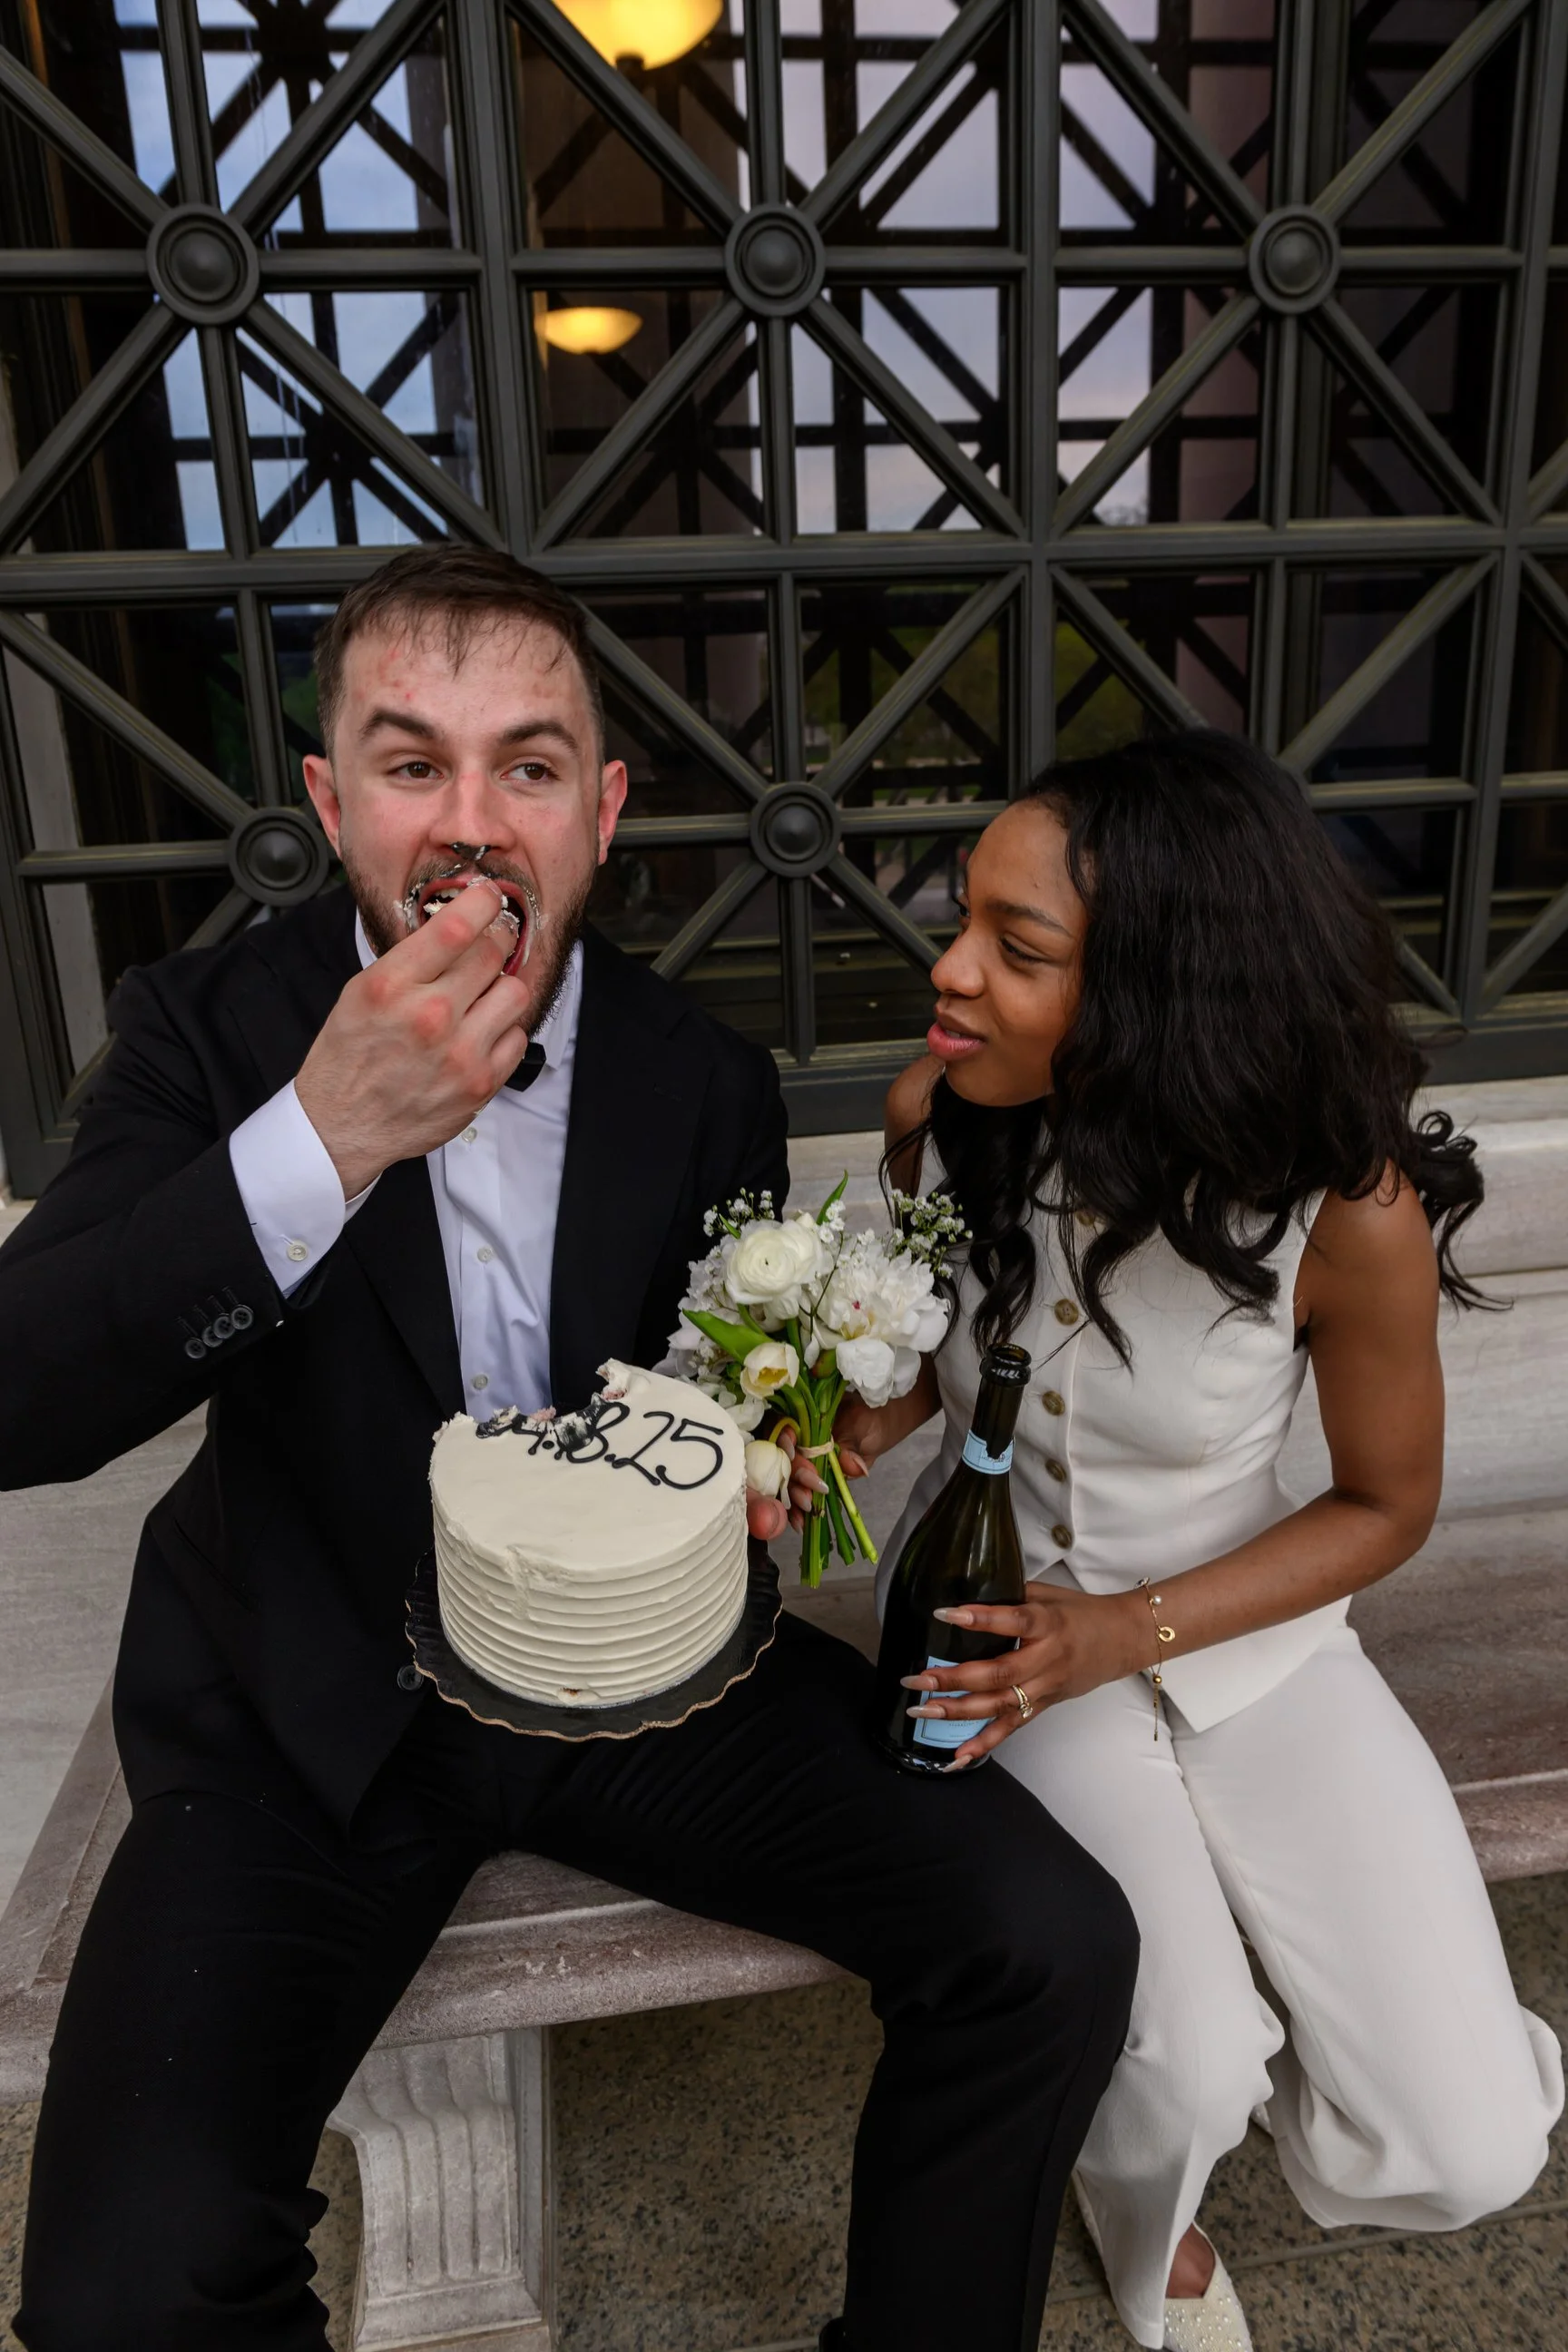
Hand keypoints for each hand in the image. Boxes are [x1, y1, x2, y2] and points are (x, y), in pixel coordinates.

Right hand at [295, 884, 530, 1198]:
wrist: (342, 1123)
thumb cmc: (350, 1055)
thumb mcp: (361, 991)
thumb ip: (411, 958)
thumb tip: (461, 923)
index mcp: (391, 986)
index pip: (454, 927)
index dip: (481, 903)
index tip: (488, 897)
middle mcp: (429, 1017)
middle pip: (492, 954)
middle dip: (492, 943)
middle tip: (485, 948)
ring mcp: (459, 1053)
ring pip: (515, 992)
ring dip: (502, 987)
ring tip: (480, 997)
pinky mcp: (481, 1083)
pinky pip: (518, 1037)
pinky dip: (504, 1030)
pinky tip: (479, 1033)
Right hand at [784, 1391, 913, 1526]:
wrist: (875, 1430)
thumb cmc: (866, 1420)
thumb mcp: (860, 1427)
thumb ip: (852, 1444)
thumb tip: (850, 1464)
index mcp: (802, 1418)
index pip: (783, 1426)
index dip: (783, 1440)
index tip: (792, 1452)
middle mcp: (794, 1439)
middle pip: (780, 1458)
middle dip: (793, 1477)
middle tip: (808, 1495)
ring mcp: (797, 1460)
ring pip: (784, 1479)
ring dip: (793, 1496)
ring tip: (808, 1509)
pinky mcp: (804, 1479)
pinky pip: (795, 1494)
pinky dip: (796, 1510)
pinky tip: (801, 1523)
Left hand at [901, 1584, 1154, 1767]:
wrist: (1123, 1639)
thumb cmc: (1081, 1612)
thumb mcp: (1048, 1594)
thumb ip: (1010, 1597)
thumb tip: (966, 1597)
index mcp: (1049, 1623)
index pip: (1013, 1621)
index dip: (980, 1619)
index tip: (943, 1614)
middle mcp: (1047, 1659)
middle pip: (999, 1674)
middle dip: (954, 1678)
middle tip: (916, 1679)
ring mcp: (1046, 1687)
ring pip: (1000, 1705)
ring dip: (958, 1711)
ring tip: (922, 1711)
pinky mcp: (1045, 1706)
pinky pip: (1013, 1728)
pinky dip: (984, 1744)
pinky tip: (957, 1757)